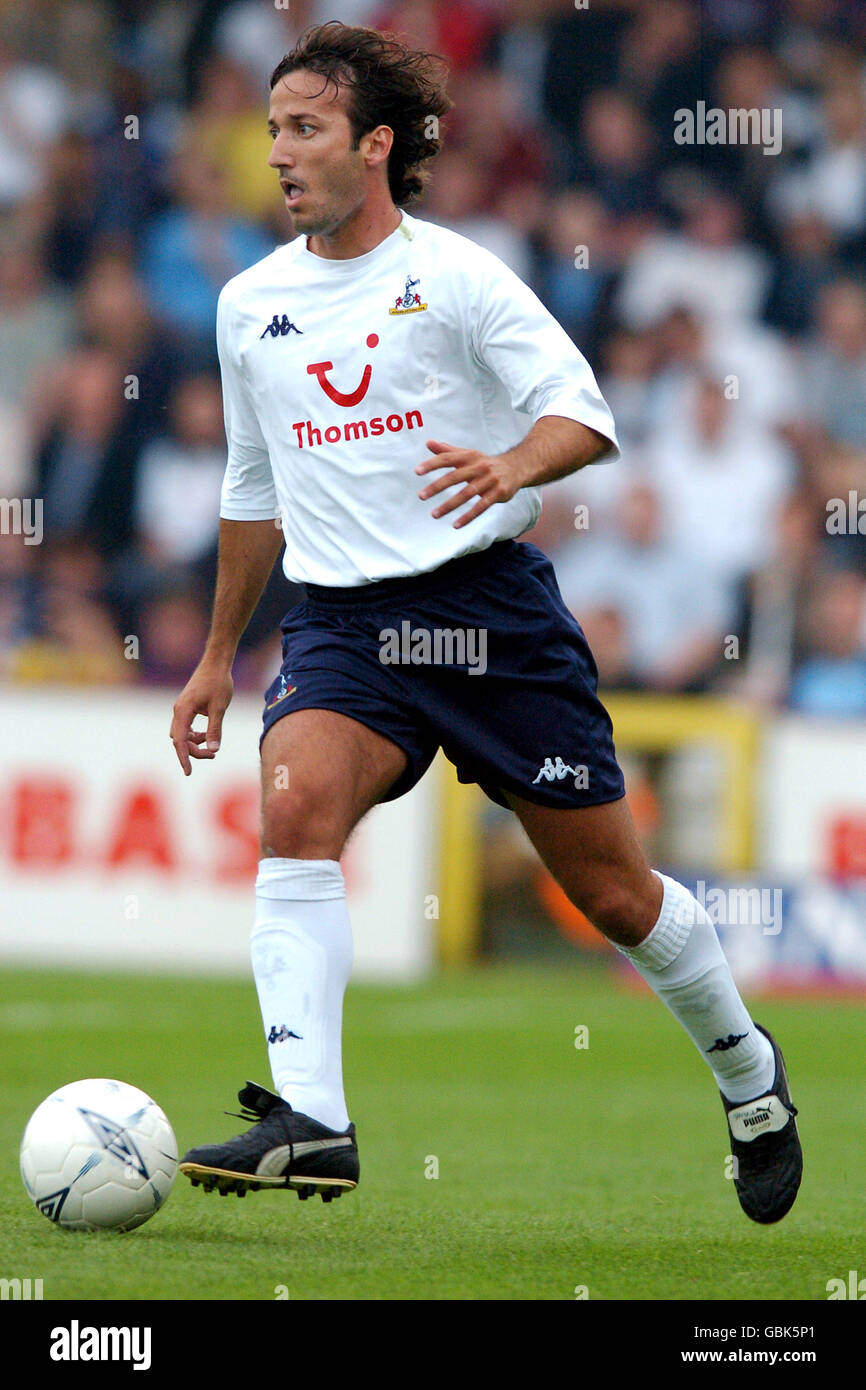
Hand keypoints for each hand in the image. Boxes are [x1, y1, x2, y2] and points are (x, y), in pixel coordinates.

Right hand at [170, 661, 233, 775]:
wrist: (216, 663)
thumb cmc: (218, 682)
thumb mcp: (219, 708)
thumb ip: (215, 729)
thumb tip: (214, 749)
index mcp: (183, 711)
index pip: (180, 741)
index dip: (184, 758)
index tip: (189, 772)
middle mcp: (178, 711)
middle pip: (180, 740)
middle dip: (193, 751)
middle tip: (213, 755)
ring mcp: (181, 709)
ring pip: (182, 735)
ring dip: (194, 744)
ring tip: (212, 745)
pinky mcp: (186, 707)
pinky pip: (186, 728)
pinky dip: (194, 735)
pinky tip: (207, 735)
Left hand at [416, 439, 522, 528]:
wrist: (516, 467)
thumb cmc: (485, 463)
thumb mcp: (468, 454)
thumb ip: (447, 451)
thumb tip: (428, 443)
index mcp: (469, 456)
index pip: (447, 458)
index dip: (432, 464)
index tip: (417, 471)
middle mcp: (479, 467)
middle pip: (454, 477)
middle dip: (437, 486)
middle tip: (421, 496)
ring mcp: (489, 480)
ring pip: (466, 494)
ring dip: (449, 505)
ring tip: (434, 514)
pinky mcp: (498, 493)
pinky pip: (481, 507)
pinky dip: (468, 516)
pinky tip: (456, 524)